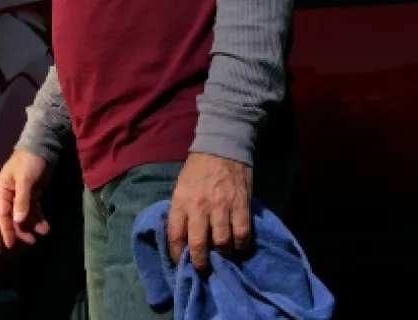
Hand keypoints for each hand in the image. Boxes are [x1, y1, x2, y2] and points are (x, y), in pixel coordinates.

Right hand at [0, 150, 51, 247]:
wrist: (43, 147)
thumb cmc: (29, 161)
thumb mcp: (25, 180)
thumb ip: (22, 200)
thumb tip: (18, 220)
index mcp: (2, 190)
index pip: (2, 214)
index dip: (6, 230)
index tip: (11, 245)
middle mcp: (9, 194)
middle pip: (13, 217)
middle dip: (21, 229)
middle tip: (32, 241)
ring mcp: (21, 195)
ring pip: (24, 215)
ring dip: (32, 224)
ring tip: (44, 230)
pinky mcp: (32, 194)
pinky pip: (33, 210)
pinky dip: (38, 218)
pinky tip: (45, 225)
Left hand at [167, 152, 252, 270]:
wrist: (222, 147)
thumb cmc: (198, 169)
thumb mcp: (181, 187)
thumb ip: (181, 210)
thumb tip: (182, 235)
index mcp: (181, 201)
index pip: (175, 235)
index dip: (177, 255)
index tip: (180, 264)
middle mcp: (199, 207)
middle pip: (199, 245)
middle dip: (200, 263)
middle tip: (204, 269)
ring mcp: (221, 207)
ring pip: (222, 243)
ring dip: (223, 253)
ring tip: (223, 254)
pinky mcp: (241, 206)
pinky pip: (242, 234)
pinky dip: (241, 245)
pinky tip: (239, 245)